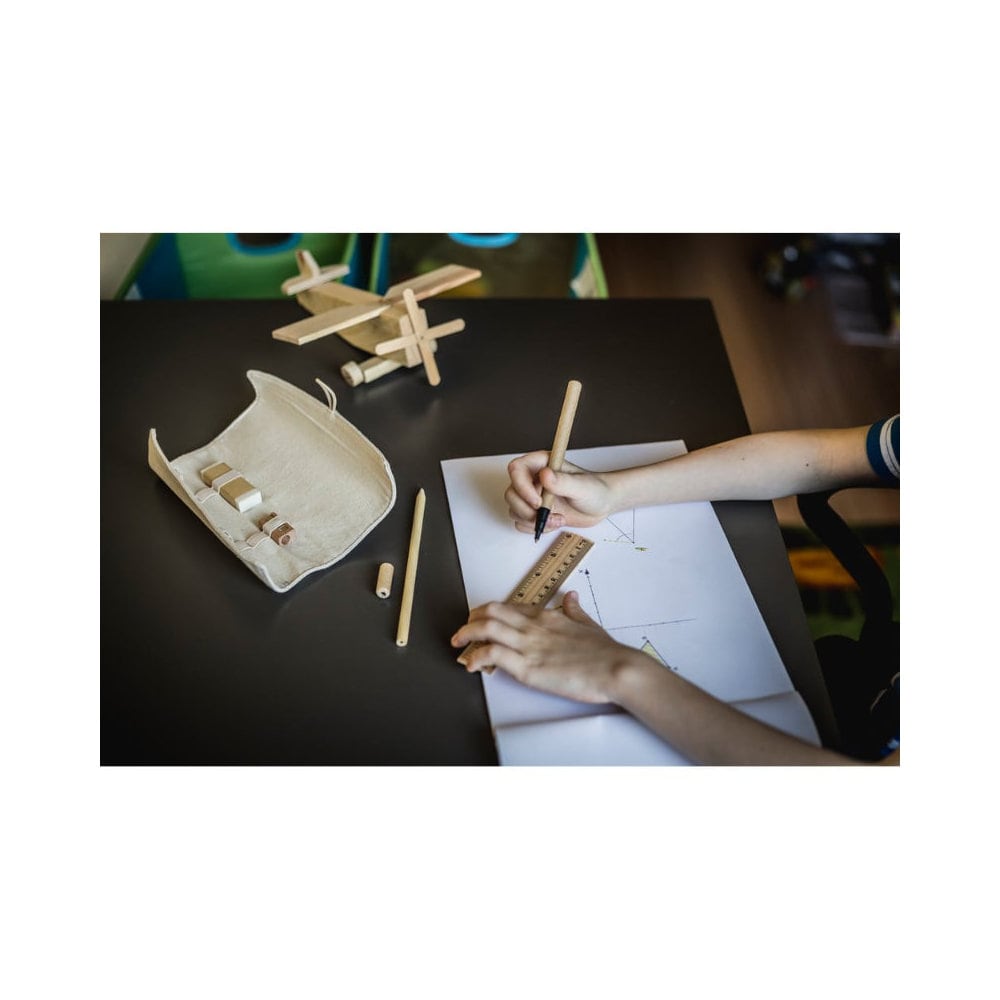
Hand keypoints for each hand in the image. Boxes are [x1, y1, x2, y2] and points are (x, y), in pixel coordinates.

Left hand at [450, 591, 638, 703]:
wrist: (615, 668)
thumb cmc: (605, 651)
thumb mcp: (588, 624)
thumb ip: (575, 610)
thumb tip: (571, 597)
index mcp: (547, 616)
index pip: (509, 608)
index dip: (489, 612)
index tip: (480, 620)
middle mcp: (534, 626)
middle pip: (491, 612)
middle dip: (471, 619)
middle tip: (463, 630)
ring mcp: (529, 646)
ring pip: (486, 629)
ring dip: (466, 635)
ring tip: (458, 644)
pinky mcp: (527, 668)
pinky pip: (492, 655)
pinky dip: (475, 658)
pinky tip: (470, 665)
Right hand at [505, 452, 617, 533]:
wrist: (602, 504)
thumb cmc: (595, 490)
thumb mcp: (582, 486)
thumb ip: (563, 481)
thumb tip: (545, 475)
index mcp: (542, 464)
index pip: (516, 469)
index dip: (522, 487)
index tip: (538, 501)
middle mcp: (534, 478)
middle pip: (511, 493)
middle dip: (526, 509)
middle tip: (547, 514)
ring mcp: (533, 495)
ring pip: (514, 510)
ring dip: (533, 521)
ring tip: (557, 519)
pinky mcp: (535, 511)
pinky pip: (521, 522)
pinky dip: (535, 527)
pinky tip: (554, 523)